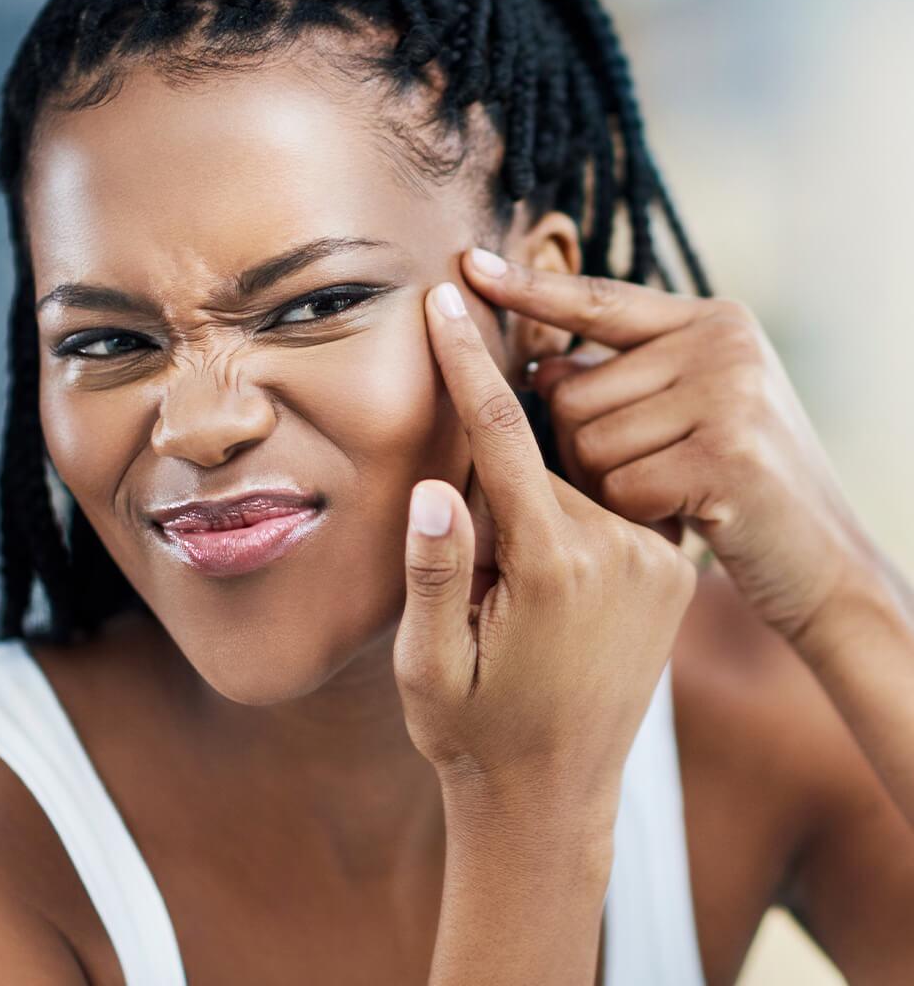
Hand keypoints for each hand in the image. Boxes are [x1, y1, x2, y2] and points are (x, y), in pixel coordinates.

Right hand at [393, 280, 697, 804]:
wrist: (552, 797)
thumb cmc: (474, 730)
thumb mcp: (426, 665)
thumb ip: (433, 573)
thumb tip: (433, 487)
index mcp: (555, 565)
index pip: (504, 436)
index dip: (468, 361)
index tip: (447, 299)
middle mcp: (620, 552)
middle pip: (542, 453)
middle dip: (491, 447)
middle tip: (465, 521)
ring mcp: (656, 561)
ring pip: (578, 475)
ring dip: (533, 478)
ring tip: (508, 566)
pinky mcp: (670, 572)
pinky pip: (612, 501)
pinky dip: (573, 494)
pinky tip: (542, 543)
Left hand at [459, 247, 876, 641]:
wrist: (822, 560)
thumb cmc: (737, 484)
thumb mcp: (689, 413)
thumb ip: (621, 381)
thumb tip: (540, 367)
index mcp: (710, 321)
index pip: (598, 301)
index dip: (530, 289)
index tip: (470, 266)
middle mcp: (722, 343)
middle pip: (569, 392)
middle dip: (577, 448)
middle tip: (638, 475)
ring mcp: (730, 394)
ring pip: (585, 443)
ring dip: (603, 488)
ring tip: (661, 496)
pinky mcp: (728, 456)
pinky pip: (618, 487)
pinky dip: (632, 515)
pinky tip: (678, 520)